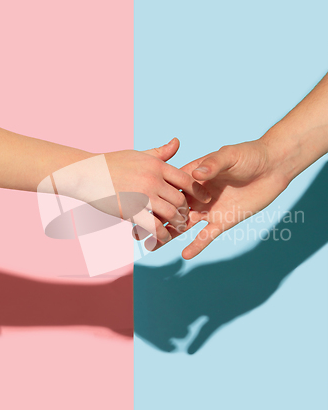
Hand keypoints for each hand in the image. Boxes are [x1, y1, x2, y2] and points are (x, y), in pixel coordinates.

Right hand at [102, 138, 210, 244]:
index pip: (186, 179)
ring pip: (171, 214)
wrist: (87, 173)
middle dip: (186, 210)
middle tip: (187, 216)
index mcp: (156, 166)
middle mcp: (153, 180)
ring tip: (178, 227)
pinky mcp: (132, 211)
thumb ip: (161, 152)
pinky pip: (153, 226)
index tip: (206, 197)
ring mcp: (143, 196)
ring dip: (177, 223)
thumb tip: (177, 142)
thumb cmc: (112, 162)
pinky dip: (162, 234)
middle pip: (180, 199)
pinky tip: (163, 238)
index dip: (199, 190)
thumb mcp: (139, 154)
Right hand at [142, 139, 290, 257]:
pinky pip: (207, 235)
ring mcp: (209, 209)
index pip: (170, 188)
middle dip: (155, 219)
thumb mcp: (229, 156)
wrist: (272, 167)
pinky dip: (197, 245)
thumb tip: (196, 175)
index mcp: (194, 177)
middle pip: (172, 209)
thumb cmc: (249, 155)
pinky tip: (185, 255)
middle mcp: (198, 195)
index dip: (154, 196)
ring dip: (169, 234)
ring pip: (184, 224)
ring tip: (152, 246)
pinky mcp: (223, 220)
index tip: (136, 204)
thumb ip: (213, 164)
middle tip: (136, 231)